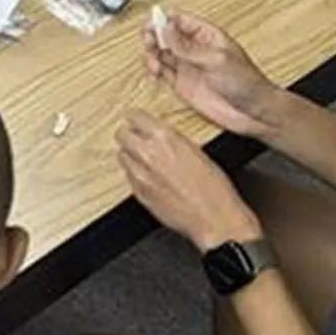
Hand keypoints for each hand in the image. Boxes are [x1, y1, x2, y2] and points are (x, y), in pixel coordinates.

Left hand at [116, 111, 261, 251]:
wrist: (213, 218)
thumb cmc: (214, 188)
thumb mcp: (198, 152)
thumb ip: (173, 141)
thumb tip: (162, 138)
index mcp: (165, 137)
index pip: (135, 116)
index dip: (138, 119)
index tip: (139, 121)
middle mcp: (148, 153)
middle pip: (121, 134)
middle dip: (129, 135)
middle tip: (138, 139)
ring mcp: (140, 175)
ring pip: (122, 156)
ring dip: (131, 155)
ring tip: (147, 161)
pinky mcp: (138, 194)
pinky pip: (128, 177)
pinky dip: (136, 175)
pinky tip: (151, 179)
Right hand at [143, 12, 283, 138]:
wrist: (253, 112)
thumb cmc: (247, 83)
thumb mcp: (216, 60)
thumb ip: (188, 46)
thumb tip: (167, 28)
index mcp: (207, 35)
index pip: (180, 20)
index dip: (164, 19)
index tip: (153, 23)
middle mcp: (195, 50)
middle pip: (167, 35)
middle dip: (154, 35)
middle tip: (149, 41)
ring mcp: (189, 67)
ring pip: (162, 53)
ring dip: (152, 53)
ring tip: (152, 60)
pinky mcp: (183, 85)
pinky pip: (163, 73)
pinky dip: (154, 70)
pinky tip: (154, 71)